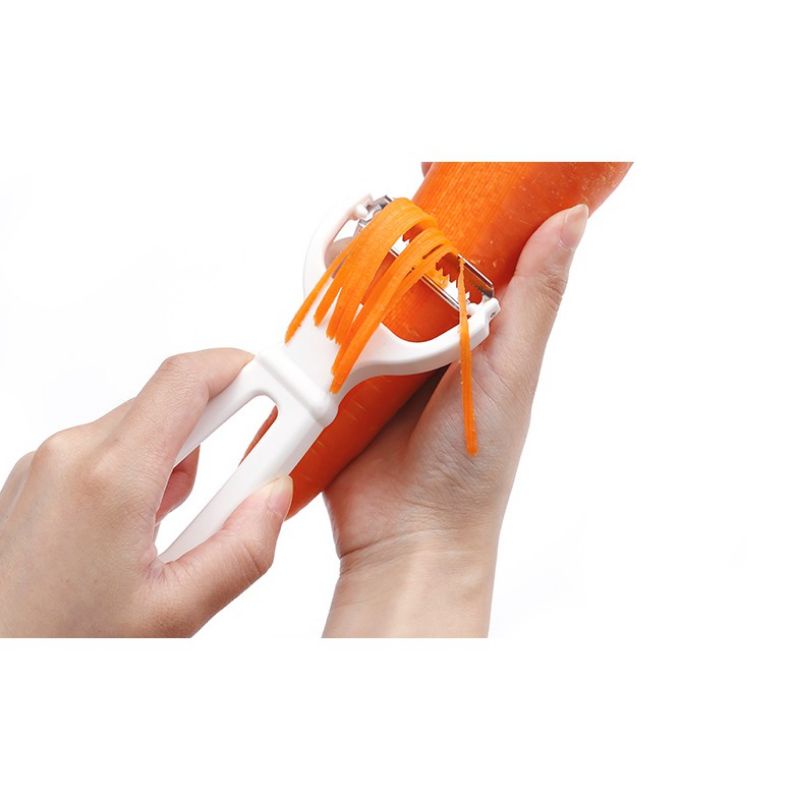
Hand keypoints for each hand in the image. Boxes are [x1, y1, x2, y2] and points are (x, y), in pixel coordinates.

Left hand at [0, 349, 291, 636]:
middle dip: (219, 431)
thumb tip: (275, 495)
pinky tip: (139, 532)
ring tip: (175, 533)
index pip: (186, 379)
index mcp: (109, 479)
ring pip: (141, 430)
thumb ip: (243, 549)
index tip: (278, 385)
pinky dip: (142, 474)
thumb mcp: (174, 614)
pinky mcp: (38, 478)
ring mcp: (47, 464)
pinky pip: (108, 451)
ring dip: (178, 462)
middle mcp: (70, 454)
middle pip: (168, 404)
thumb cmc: (58, 648)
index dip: (241, 369)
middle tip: (251, 473)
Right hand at [323, 202, 588, 635]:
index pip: (475, 249)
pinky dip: (320, 311)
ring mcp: (380, 357)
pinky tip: (317, 288)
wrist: (408, 538)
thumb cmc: (472, 468)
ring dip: (355, 264)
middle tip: (393, 192)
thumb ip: (533, 299)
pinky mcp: (339, 380)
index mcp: (479, 330)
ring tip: (351, 235)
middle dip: (399, 224)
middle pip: (411, 261)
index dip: (466, 203)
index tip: (451, 163)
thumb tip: (571, 220)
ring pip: (363, 291)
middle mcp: (429, 338)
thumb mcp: (510, 375)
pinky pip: (325, 333)